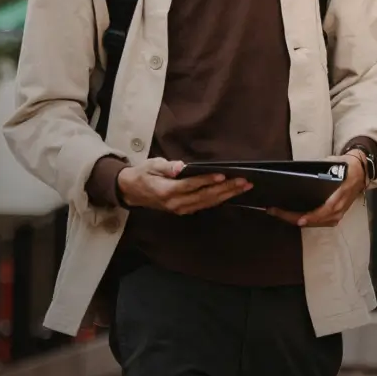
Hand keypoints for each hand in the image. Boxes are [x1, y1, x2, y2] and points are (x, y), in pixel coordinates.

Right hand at [115, 158, 250, 214]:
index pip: (191, 185)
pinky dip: (219, 199)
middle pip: (204, 196)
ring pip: (208, 202)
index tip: (222, 175)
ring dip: (227, 195)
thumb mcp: (151, 165)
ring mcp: (181, 209)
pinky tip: (232, 193)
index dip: (206, 181)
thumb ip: (166, 167)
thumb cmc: (144, 174)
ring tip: (243, 186)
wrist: (133, 191)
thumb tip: (180, 167)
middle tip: (243, 181)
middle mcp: (176, 203)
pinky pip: (205, 205)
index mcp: (167, 191)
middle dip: (226, 189)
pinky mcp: (185, 210)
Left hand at [268, 153, 367, 227]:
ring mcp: (337, 215)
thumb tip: (304, 169)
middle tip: (274, 211)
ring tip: (279, 213)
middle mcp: (338, 210)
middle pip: (314, 220)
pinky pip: (317, 222)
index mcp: (339, 198)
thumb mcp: (337, 164)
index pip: (323, 211)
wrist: (362, 172)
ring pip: (314, 223)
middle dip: (292, 217)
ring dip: (296, 219)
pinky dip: (304, 220)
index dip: (311, 217)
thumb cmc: (348, 167)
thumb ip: (322, 167)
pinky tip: (292, 216)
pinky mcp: (334, 216)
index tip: (299, 219)